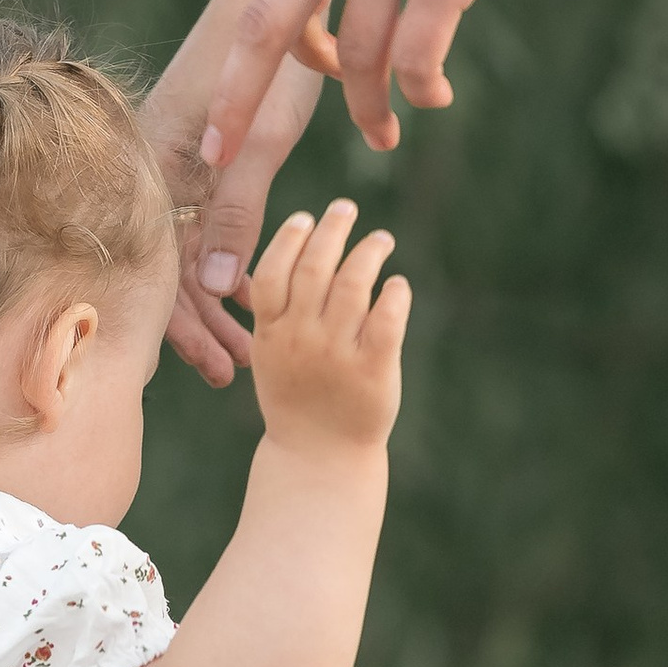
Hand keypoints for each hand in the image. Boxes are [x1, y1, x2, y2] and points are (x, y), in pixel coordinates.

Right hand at [147, 39, 323, 385]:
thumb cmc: (273, 54)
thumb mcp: (261, 141)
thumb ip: (238, 212)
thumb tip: (222, 291)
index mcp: (153, 164)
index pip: (159, 267)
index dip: (187, 325)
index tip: (221, 367)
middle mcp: (152, 167)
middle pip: (168, 268)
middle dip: (203, 326)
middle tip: (240, 372)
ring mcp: (174, 161)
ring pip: (187, 251)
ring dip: (219, 302)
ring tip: (251, 348)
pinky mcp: (199, 155)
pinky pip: (201, 224)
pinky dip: (226, 262)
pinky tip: (252, 295)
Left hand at [200, 0, 667, 177]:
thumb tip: (316, 38)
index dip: (246, 71)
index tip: (223, 124)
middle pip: (269, 28)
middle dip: (235, 104)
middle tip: (222, 159)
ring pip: (361, 58)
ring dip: (369, 110)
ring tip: (384, 134)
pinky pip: (416, 59)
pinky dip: (420, 91)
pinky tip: (434, 97)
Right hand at [245, 199, 409, 457]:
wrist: (320, 458)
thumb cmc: (296, 400)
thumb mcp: (271, 356)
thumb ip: (279, 311)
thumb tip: (299, 251)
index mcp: (270, 334)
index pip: (272, 271)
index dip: (289, 238)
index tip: (305, 217)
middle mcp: (301, 339)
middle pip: (314, 268)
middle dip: (331, 230)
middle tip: (346, 208)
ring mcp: (337, 354)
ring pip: (354, 285)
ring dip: (369, 252)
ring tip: (381, 240)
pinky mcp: (374, 369)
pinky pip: (387, 318)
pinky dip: (394, 293)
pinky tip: (397, 283)